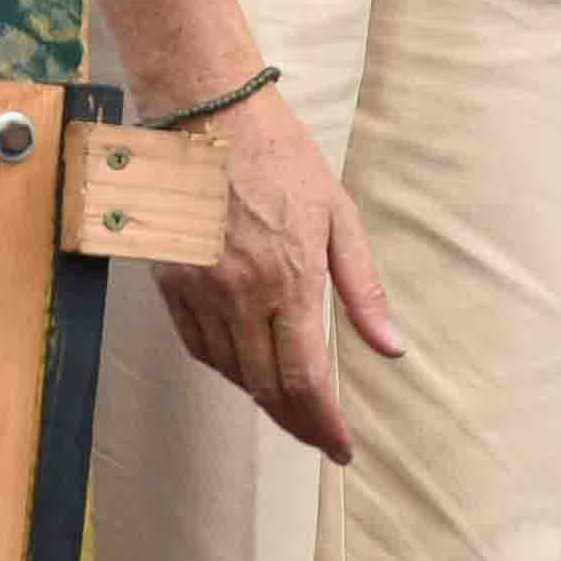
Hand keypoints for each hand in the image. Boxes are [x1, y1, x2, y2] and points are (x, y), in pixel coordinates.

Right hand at [154, 75, 406, 463]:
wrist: (208, 113)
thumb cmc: (281, 157)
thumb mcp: (339, 216)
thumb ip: (363, 290)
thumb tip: (391, 348)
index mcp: (290, 279)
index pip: (305, 379)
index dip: (322, 425)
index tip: (339, 447)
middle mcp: (241, 294)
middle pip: (265, 387)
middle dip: (296, 422)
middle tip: (317, 435)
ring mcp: (200, 290)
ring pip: (230, 371)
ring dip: (261, 395)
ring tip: (288, 401)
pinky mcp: (170, 280)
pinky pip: (197, 345)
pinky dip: (224, 366)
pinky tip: (244, 364)